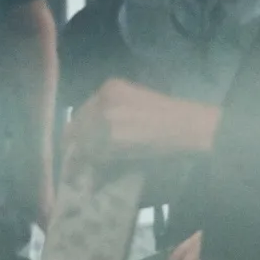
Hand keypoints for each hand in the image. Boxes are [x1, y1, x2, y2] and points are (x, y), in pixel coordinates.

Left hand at [65, 79, 219, 163]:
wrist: (189, 126)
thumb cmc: (169, 113)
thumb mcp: (135, 97)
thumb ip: (111, 106)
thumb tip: (91, 125)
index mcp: (109, 88)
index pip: (82, 110)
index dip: (76, 127)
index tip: (71, 139)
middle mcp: (103, 102)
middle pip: (77, 125)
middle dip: (72, 143)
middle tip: (71, 158)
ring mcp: (105, 121)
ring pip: (82, 142)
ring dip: (80, 157)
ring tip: (77, 169)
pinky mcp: (111, 142)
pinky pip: (93, 155)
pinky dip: (91, 164)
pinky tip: (92, 172)